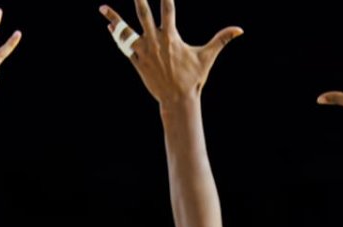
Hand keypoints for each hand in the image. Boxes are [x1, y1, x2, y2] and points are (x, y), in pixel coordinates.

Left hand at [99, 0, 241, 104]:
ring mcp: (144, 52)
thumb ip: (222, 39)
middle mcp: (156, 42)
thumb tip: (240, 30)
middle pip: (143, 15)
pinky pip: (124, 46)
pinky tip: (110, 26)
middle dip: (138, 0)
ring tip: (102, 7)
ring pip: (126, 32)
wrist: (178, 100)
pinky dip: (117, 36)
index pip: (168, 10)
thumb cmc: (194, 78)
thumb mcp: (207, 57)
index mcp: (171, 37)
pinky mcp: (137, 62)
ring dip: (114, 18)